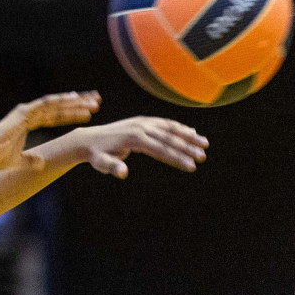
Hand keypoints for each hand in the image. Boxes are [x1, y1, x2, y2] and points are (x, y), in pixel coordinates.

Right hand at [0, 92, 98, 170]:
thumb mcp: (19, 161)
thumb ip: (31, 161)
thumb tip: (41, 163)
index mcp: (28, 122)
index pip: (55, 116)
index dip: (71, 113)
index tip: (88, 113)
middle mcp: (29, 113)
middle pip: (59, 106)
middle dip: (78, 103)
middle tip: (97, 101)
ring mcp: (27, 111)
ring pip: (56, 103)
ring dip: (75, 101)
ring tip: (93, 101)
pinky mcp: (24, 112)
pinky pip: (46, 105)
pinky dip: (61, 101)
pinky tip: (75, 98)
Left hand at [69, 116, 207, 178]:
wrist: (89, 139)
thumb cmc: (96, 154)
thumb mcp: (100, 162)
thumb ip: (112, 166)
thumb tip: (123, 173)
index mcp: (133, 138)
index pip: (160, 149)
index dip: (176, 158)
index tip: (191, 166)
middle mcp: (140, 127)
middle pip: (168, 138)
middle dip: (187, 148)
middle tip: (203, 157)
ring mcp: (143, 122)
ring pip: (170, 128)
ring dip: (188, 136)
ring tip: (205, 144)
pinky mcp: (143, 121)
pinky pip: (164, 123)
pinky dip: (179, 128)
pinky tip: (192, 133)